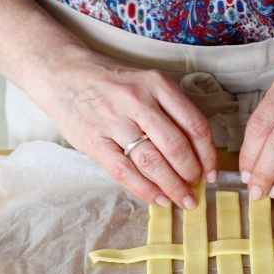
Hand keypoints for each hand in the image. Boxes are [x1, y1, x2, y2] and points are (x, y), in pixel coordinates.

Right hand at [42, 50, 217, 208]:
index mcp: (157, 84)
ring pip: (152, 162)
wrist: (61, 73)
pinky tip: (159, 199)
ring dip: (172, 187)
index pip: (195, 125)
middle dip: (191, 174)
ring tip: (183, 200)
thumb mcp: (147, 83)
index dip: (208, 155)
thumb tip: (197, 154)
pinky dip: (146, 190)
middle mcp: (137, 100)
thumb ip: (170, 112)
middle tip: (196, 188)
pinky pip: (125, 172)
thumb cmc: (113, 83)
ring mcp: (113, 121)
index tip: (212, 172)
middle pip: (176, 146)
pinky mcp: (94, 140)